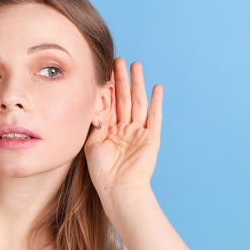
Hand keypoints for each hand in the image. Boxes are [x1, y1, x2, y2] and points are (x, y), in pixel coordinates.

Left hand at [84, 57, 162, 200]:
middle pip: (124, 99)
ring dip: (137, 84)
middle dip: (121, 79)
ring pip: (138, 103)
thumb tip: (95, 106)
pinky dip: (156, 102)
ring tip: (136, 65)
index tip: (105, 69)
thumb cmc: (102, 173)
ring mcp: (139, 133)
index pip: (110, 104)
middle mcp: (126, 130)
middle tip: (119, 60)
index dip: (108, 87)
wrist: (119, 190)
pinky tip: (156, 87)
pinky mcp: (151, 139)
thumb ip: (95, 124)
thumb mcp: (92, 144)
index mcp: (111, 132)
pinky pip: (154, 117)